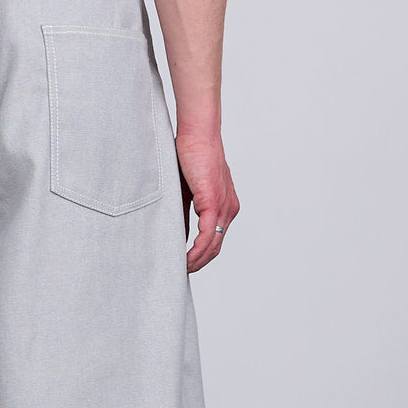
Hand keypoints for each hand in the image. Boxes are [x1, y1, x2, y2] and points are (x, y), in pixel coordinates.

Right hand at [175, 131, 238, 272]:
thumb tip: (179, 236)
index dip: (201, 256)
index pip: (215, 239)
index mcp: (225, 205)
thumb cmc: (190, 156)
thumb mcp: (186, 192)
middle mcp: (229, 208)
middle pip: (215, 247)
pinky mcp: (214, 203)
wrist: (198, 134)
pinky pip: (207, 236)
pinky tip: (184, 260)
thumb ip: (185, 215)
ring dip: (196, 261)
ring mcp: (223, 206)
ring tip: (180, 270)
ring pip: (212, 245)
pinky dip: (196, 251)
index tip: (185, 264)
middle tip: (180, 273)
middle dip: (198, 263)